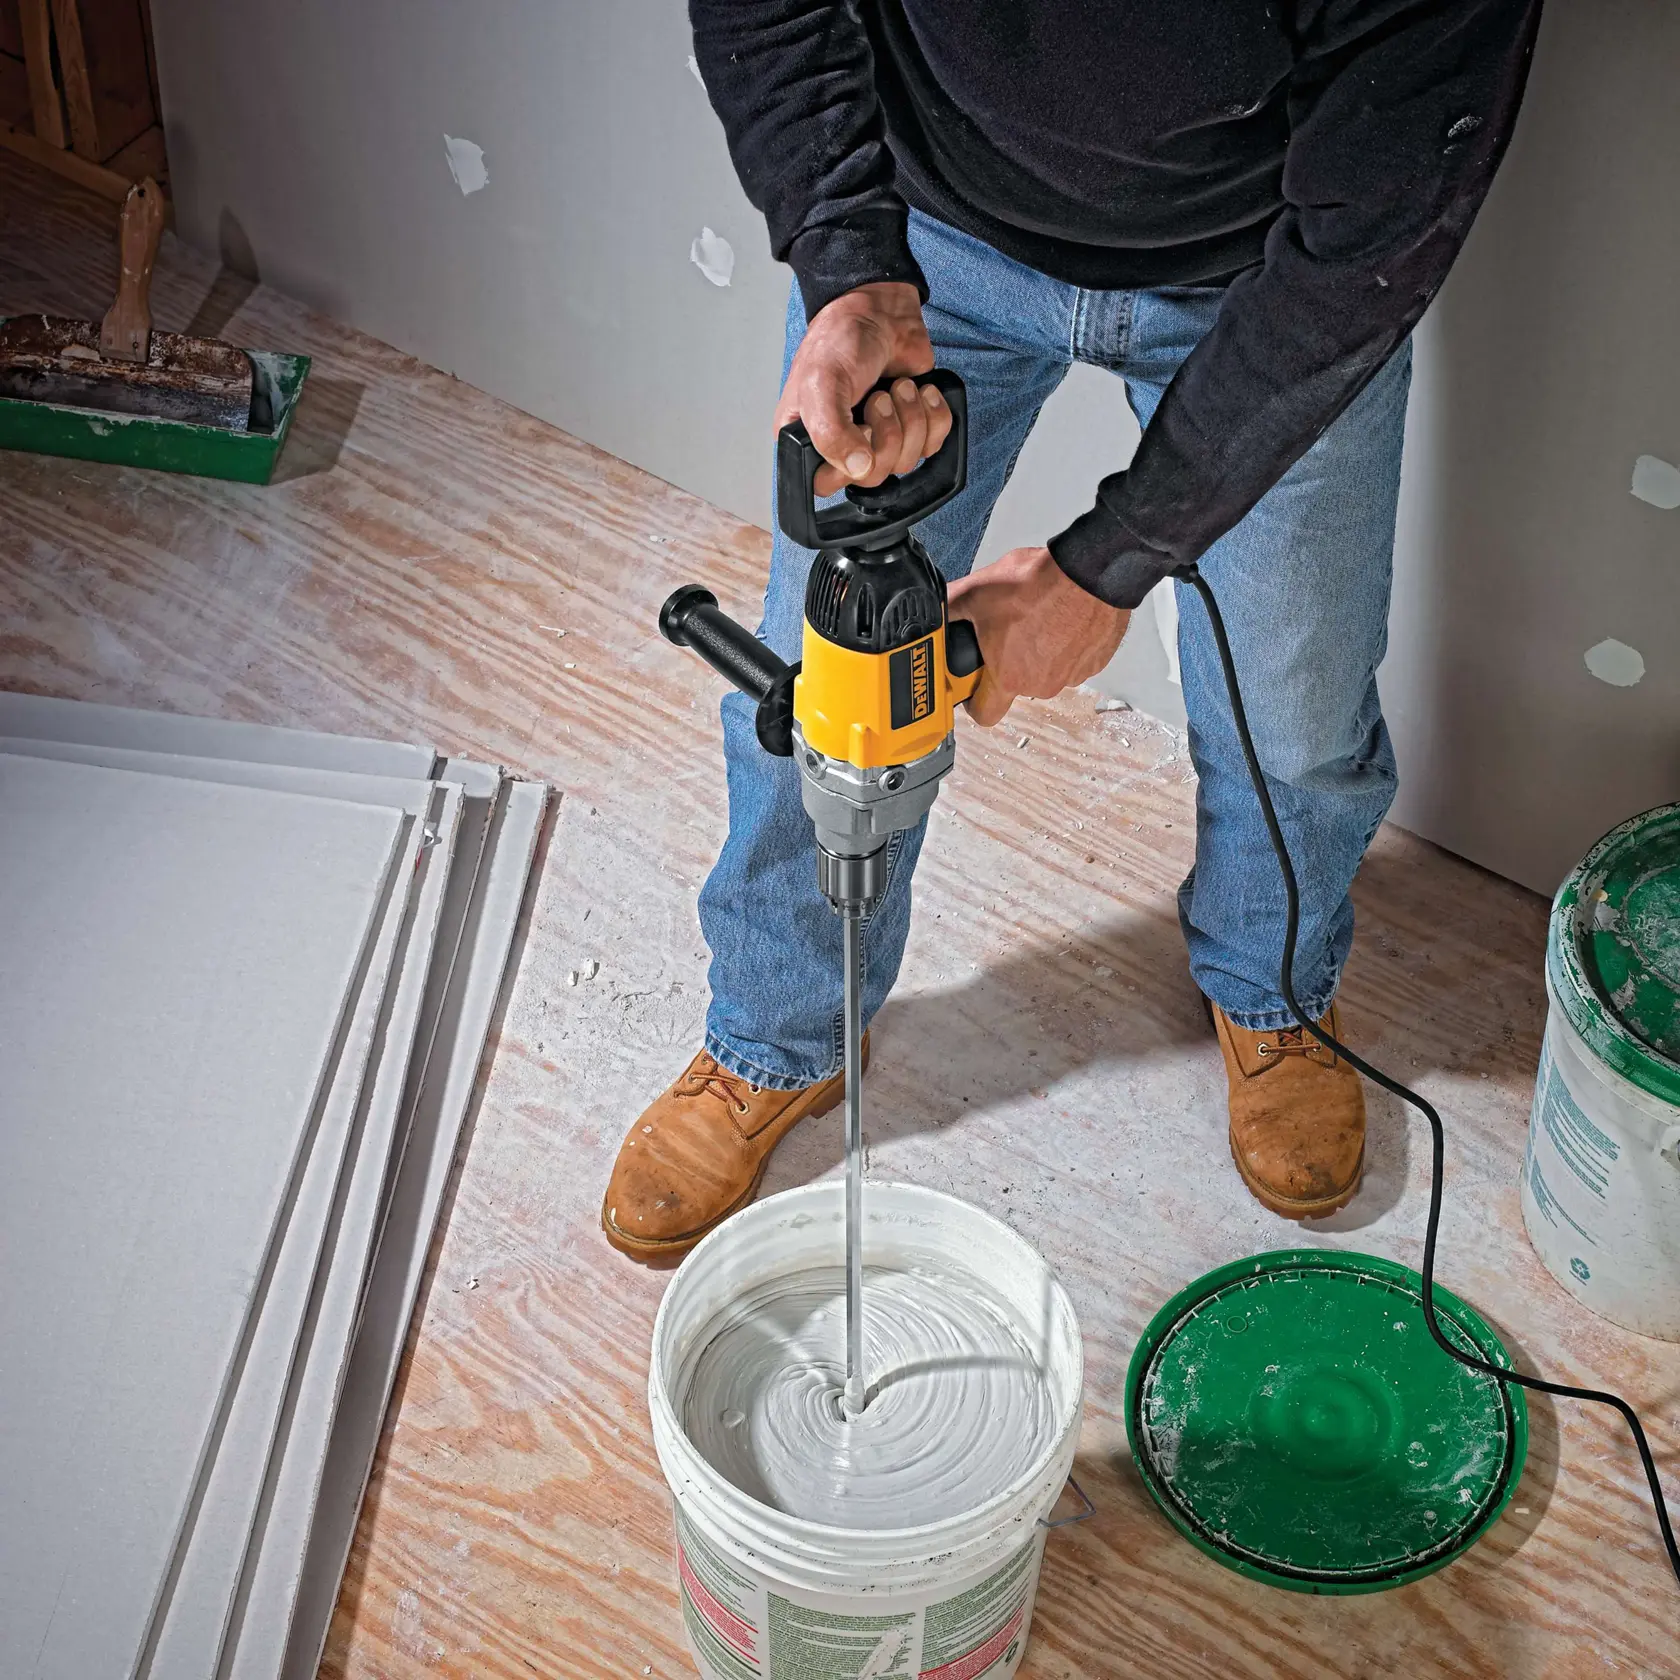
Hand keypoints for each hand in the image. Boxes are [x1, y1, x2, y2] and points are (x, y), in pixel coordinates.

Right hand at [773, 282, 953, 494]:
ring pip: (907, 462)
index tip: (858, 428)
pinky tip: (920, 392)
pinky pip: (934, 445)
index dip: (851, 464)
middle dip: (887, 433)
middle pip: (875, 477)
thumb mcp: (821, 383)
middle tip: (879, 398)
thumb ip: (830, 431)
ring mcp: (880, 439)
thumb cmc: (839, 339)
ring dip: (910, 418)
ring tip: (897, 388)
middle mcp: (842, 446)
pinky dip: (934, 416)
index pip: (829, 485)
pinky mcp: (912, 428)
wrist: (881, 310)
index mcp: (808, 441)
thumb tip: (857, 468)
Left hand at [947, 547, 1130, 726]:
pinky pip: (1071, 660)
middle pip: (1014, 686)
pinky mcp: (1093, 662)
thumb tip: (935, 611)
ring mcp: (1072, 675)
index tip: (972, 681)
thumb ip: (949, 609)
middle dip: (1006, 664)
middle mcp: (1042, 684)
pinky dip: (1064, 645)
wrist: (1088, 571)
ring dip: (1037, 654)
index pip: (984, 715)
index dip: (973, 701)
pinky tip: (1059, 619)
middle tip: (1004, 633)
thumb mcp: (976, 592)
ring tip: (1034, 620)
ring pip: (1045, 672)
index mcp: (1009, 678)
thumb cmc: (1038, 584)